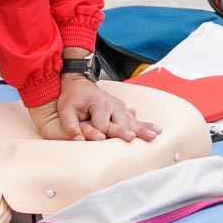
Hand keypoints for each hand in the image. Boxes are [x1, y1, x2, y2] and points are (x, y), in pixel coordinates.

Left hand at [31, 78, 158, 142]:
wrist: (78, 81)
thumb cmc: (72, 97)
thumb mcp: (66, 110)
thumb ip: (71, 126)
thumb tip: (79, 141)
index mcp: (99, 104)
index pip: (102, 125)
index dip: (101, 134)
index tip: (103, 141)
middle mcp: (112, 105)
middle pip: (122, 123)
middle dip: (130, 132)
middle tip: (141, 138)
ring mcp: (119, 106)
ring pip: (132, 120)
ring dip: (144, 128)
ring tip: (155, 134)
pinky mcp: (122, 108)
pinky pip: (134, 117)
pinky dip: (145, 123)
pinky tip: (155, 128)